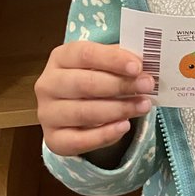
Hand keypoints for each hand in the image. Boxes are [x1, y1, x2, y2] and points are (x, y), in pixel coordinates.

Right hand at [35, 41, 153, 156]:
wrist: (74, 109)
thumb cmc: (92, 78)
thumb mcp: (103, 63)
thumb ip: (120, 60)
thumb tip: (142, 63)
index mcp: (60, 57)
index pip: (85, 54)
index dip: (112, 60)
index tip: (137, 67)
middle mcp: (48, 84)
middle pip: (84, 83)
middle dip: (120, 85)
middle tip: (147, 86)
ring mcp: (47, 113)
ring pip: (83, 112)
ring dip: (118, 109)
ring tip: (143, 105)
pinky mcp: (53, 139)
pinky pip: (79, 140)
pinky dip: (104, 135)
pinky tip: (125, 126)